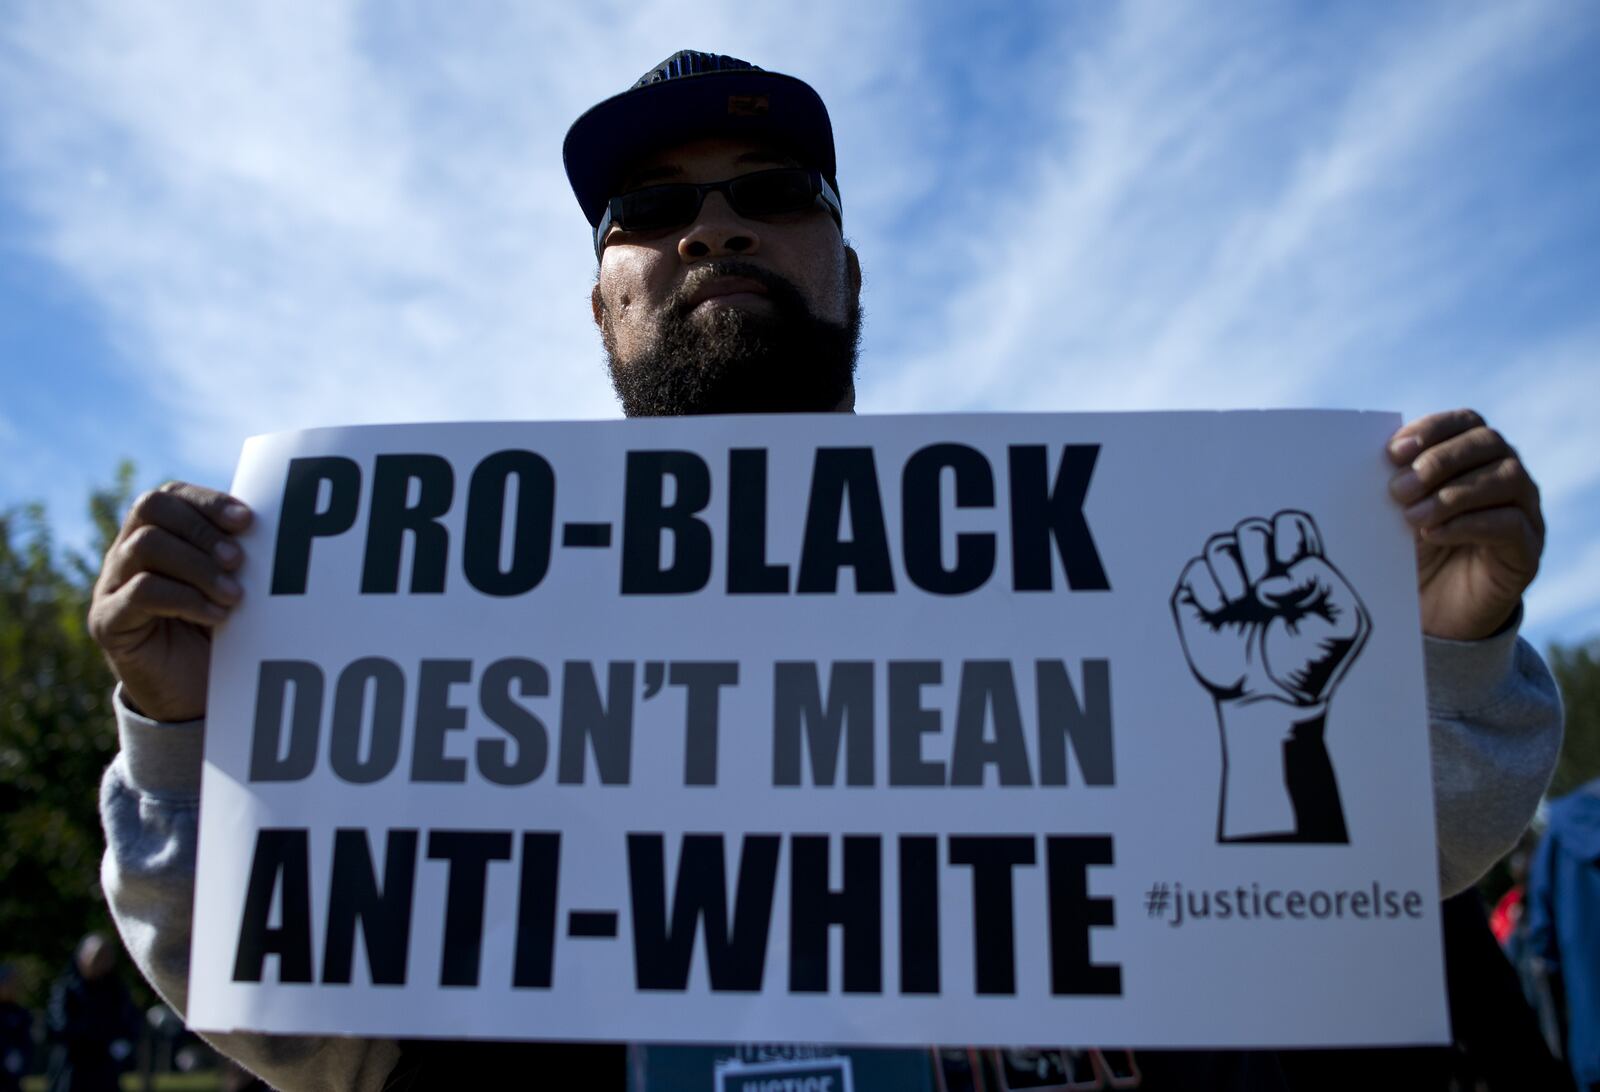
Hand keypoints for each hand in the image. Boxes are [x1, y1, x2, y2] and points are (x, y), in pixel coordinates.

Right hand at [88, 482, 251, 721]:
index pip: (171, 495)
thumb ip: (238, 555)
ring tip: (234, 595)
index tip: (248, 521)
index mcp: (157, 534)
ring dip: (198, 566)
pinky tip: (218, 616)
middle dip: (202, 529)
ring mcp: (111, 584)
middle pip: (151, 508)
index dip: (208, 502)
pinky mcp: (107, 621)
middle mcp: (126, 551)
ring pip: (146, 546)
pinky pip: (141, 592)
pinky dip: (187, 599)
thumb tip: (274, 526)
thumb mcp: (232, 586)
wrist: (191, 694)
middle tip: (239, 561)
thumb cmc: (218, 631)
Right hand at [1172, 511, 1370, 708]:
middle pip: (1252, 528)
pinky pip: (1196, 570)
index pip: (1289, 522)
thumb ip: (1321, 577)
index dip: (1289, 538)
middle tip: (1267, 595)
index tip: (1293, 570)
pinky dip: (1210, 590)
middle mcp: (1260, 570)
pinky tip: (1221, 614)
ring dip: (1233, 572)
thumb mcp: (1345, 619)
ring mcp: (1227, 584)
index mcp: (1297, 567)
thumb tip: (1268, 582)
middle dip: (1259, 557)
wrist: (1273, 700)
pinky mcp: (1197, 601)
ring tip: (1243, 604)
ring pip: (1219, 544)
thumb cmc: (1312, 663)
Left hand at [1388, 410, 1542, 640]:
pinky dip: (1469, 524)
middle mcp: (1507, 474)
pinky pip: (1511, 524)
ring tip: (1413, 517)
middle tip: (1400, 489)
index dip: (1433, 430)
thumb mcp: (1397, 513)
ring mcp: (1524, 510)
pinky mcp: (1527, 550)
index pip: (1465, 422)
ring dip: (1454, 494)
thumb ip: (1394, 484)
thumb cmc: (1414, 550)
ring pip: (1506, 479)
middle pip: (1488, 443)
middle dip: (1440, 461)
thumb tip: (1370, 461)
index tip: (1394, 451)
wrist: (1434, 609)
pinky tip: (1434, 535)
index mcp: (1475, 455)